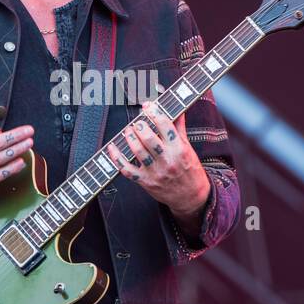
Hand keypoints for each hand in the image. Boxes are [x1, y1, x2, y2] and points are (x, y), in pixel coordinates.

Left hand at [104, 102, 209, 230]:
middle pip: (148, 138)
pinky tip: (112, 148)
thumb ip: (179, 128)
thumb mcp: (188, 148)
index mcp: (179, 149)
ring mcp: (155, 172)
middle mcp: (167, 160)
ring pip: (137, 151)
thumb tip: (177, 110)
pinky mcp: (145, 182)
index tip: (148, 106)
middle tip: (137, 123)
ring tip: (128, 131)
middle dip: (140, 126)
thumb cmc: (190, 171)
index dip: (154, 112)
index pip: (165, 125)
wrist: (191, 197)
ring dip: (130, 137)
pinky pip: (127, 169)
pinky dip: (117, 158)